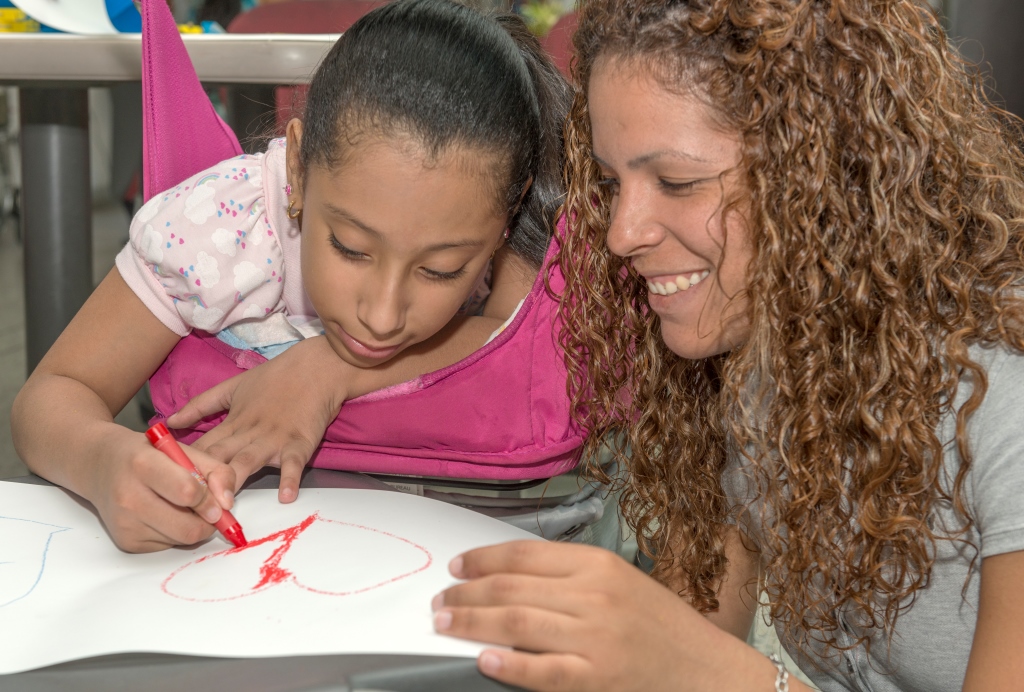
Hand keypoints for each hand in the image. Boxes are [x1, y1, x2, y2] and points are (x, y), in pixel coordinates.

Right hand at [88, 427, 236, 552]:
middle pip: (188, 528)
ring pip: (181, 540)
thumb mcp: (182, 449)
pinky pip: (168, 546)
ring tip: (181, 507)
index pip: (188, 492)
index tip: (218, 500)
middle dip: (208, 522)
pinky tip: (164, 515)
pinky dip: (176, 534)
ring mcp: (125, 523)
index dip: (209, 500)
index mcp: (143, 464)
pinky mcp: (126, 542)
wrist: (99, 465)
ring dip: (193, 527)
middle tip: (208, 509)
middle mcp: (129, 497)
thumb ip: (215, 470)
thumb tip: (227, 503)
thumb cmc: (147, 454)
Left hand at [166, 337, 350, 502]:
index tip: (168, 483)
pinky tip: (285, 496)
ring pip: (250, 461)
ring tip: (226, 502)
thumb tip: (170, 420)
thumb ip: (201, 404)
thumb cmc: (275, 378)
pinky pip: (294, 463)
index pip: (202, 447)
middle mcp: (249, 432)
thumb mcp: (233, 386)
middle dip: (205, 479)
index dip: (184, 465)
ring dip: (237, 480)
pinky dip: (290, 478)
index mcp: (232, 422)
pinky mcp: (300, 442)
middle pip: (221, 458)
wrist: (316, 367)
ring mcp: (274, 438)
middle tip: (189, 502)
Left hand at [431, 541, 780, 691]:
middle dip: (466, 594)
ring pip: (517, 624)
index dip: (482, 559)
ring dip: (471, 624)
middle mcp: (594, 596)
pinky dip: (509, 665)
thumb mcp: (621, 583)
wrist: (709, 669)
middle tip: (439, 601)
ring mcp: (595, 638)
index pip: (524, 555)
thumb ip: (571, 576)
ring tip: (444, 624)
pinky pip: (543, 671)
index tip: (456, 567)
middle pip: (511, 588)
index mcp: (598, 565)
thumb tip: (510, 576)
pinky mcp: (598, 677)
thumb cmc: (664, 626)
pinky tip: (484, 660)